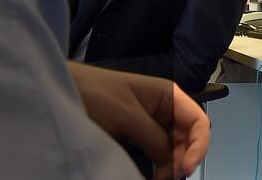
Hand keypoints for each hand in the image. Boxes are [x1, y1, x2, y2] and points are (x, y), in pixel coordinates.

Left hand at [66, 62, 209, 179]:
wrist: (63, 91)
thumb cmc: (94, 94)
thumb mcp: (127, 116)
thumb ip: (154, 138)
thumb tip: (171, 161)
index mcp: (168, 94)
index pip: (199, 121)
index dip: (199, 146)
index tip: (185, 169)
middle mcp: (165, 106)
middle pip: (188, 137)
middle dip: (182, 158)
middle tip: (165, 178)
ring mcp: (152, 120)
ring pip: (174, 147)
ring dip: (171, 164)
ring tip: (158, 177)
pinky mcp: (138, 132)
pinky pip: (158, 150)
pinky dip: (160, 164)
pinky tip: (153, 173)